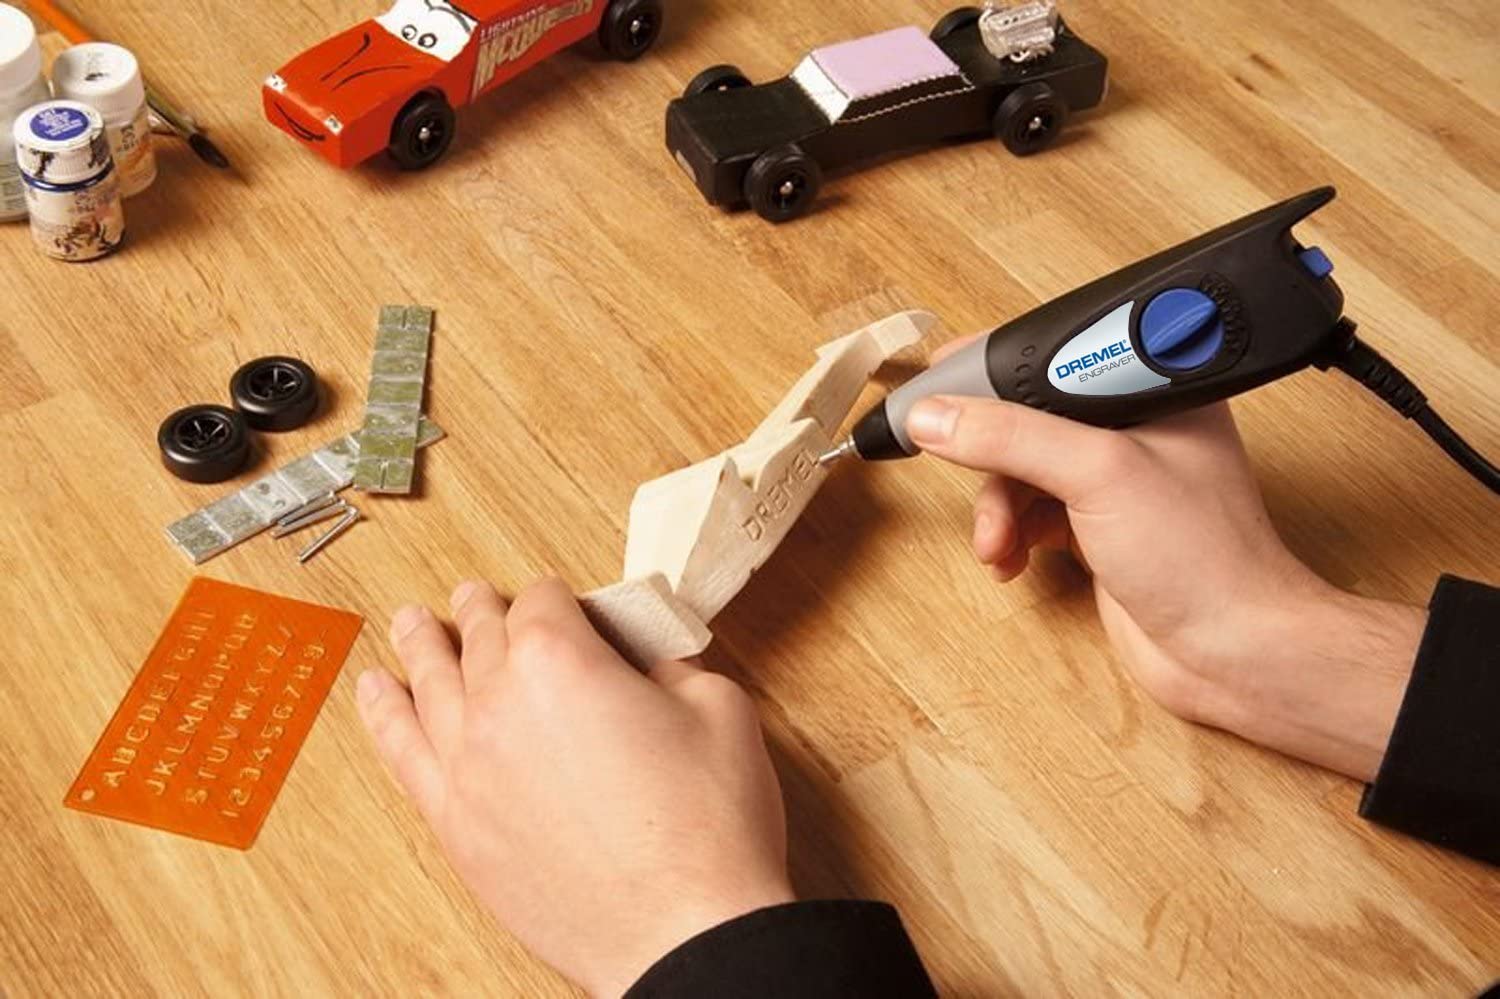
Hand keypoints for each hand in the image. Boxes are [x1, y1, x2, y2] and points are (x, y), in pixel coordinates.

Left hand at [356, 578, 793, 996]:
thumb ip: (672, 669)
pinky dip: (385, 716)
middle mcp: (498, 701)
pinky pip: (402, 752)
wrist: (681, 927)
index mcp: (560, 658)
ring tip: (410, 623)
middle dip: (481, 610)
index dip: (559, 597)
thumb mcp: (719, 709)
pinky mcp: (455, 823)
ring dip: (420, 646)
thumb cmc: (707, 823)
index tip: (565, 604)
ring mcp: (466, 764)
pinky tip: (376, 693)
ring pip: (429, 683)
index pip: (544, 600)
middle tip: (474, 597)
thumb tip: (649, 667)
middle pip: (480, 635)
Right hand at [905, 358, 1426, 781]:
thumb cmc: (1204, 558)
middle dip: (989, 452)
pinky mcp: (1098, 531)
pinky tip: (1009, 561)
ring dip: (995, 507)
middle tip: (946, 459)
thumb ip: (1012, 438)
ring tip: (995, 543)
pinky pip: (1031, 516)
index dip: (995, 366)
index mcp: (1152, 392)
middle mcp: (1134, 430)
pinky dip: (1010, 535)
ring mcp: (1115, 484)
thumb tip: (935, 416)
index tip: (939, 377)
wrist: (1233, 654)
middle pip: (1028, 418)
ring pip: (1023, 472)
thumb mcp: (1098, 474)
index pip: (1056, 356)